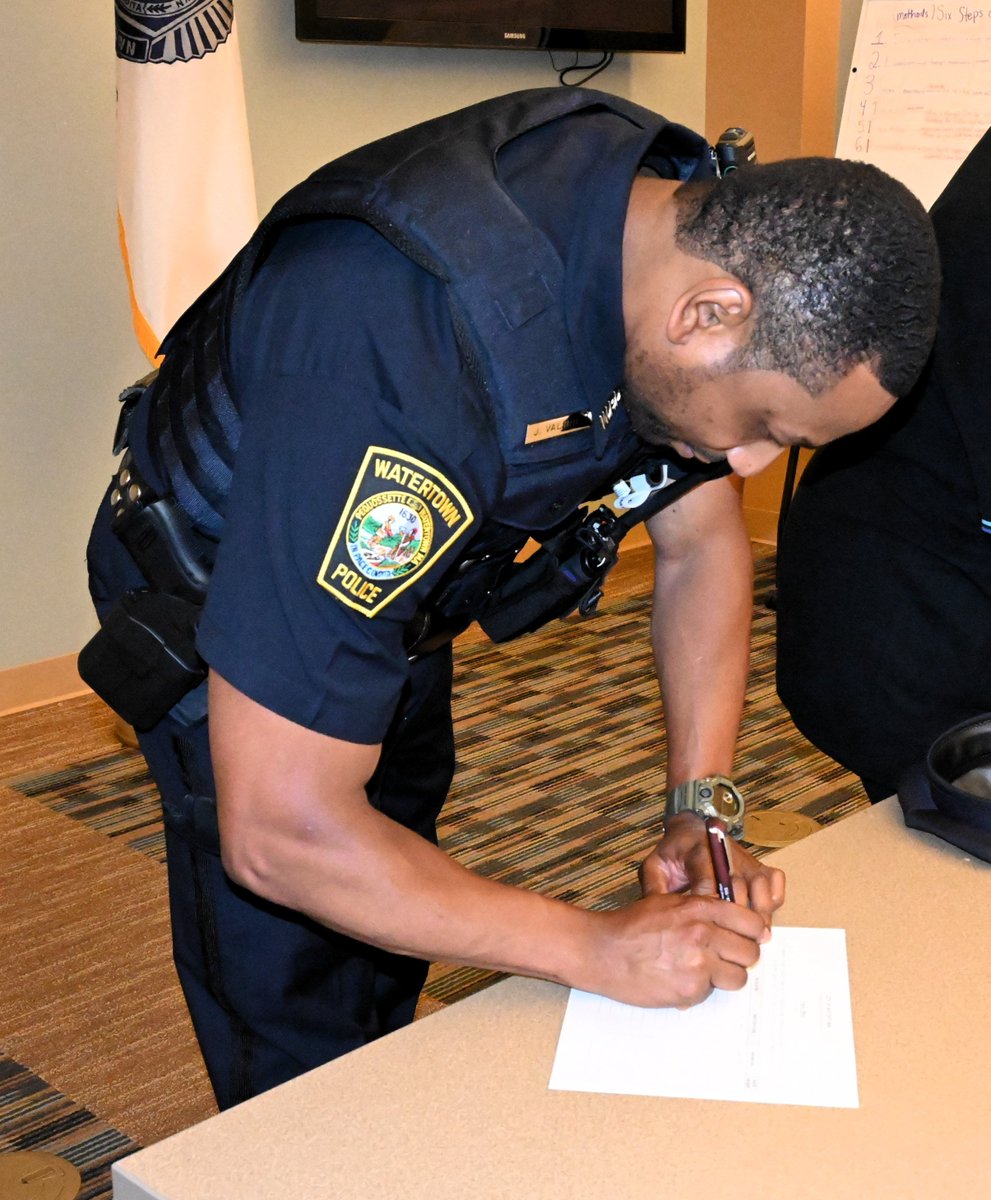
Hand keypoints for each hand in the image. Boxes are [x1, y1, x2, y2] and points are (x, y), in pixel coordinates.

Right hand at [583, 890, 765, 1007]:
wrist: (602, 951)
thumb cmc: (632, 925)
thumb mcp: (668, 903)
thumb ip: (702, 910)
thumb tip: (735, 925)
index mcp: (700, 907)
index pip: (751, 922)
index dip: (753, 932)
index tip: (748, 938)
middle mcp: (703, 933)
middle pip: (750, 952)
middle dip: (740, 957)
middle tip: (725, 958)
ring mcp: (698, 963)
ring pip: (738, 976)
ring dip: (726, 976)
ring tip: (705, 971)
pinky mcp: (690, 989)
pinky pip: (712, 992)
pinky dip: (701, 989)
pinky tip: (681, 979)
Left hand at [639, 812, 785, 929]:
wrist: (692, 829)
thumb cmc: (674, 852)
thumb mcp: (655, 865)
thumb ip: (654, 887)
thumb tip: (656, 912)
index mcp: (700, 853)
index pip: (708, 883)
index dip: (709, 909)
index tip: (707, 932)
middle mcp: (727, 855)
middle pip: (739, 889)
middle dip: (736, 920)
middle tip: (731, 946)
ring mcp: (746, 860)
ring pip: (761, 888)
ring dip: (758, 915)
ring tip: (752, 940)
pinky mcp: (759, 864)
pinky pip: (775, 882)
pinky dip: (773, 900)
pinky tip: (761, 918)